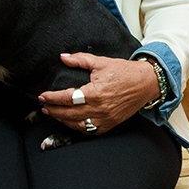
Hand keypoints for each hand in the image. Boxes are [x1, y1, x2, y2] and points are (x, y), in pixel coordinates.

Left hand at [37, 53, 159, 136]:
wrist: (146, 83)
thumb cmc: (125, 72)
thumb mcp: (102, 62)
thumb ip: (80, 59)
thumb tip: (63, 57)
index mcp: (96, 93)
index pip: (68, 98)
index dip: (53, 98)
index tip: (43, 96)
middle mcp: (100, 108)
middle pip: (69, 114)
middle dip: (54, 110)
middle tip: (44, 106)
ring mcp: (105, 119)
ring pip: (78, 125)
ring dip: (63, 120)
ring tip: (53, 114)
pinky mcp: (110, 124)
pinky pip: (90, 131)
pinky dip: (78, 128)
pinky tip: (70, 122)